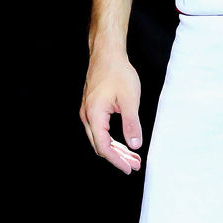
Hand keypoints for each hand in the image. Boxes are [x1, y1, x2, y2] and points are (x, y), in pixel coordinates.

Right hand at [80, 49, 142, 173]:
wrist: (107, 54)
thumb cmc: (118, 72)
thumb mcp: (130, 100)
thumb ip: (132, 124)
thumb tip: (135, 145)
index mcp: (94, 115)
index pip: (103, 147)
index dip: (116, 160)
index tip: (129, 169)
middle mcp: (87, 116)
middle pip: (100, 146)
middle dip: (118, 158)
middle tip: (135, 165)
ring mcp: (88, 112)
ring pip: (100, 138)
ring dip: (116, 149)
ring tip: (133, 157)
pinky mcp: (92, 108)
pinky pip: (100, 130)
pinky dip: (112, 139)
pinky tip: (125, 143)